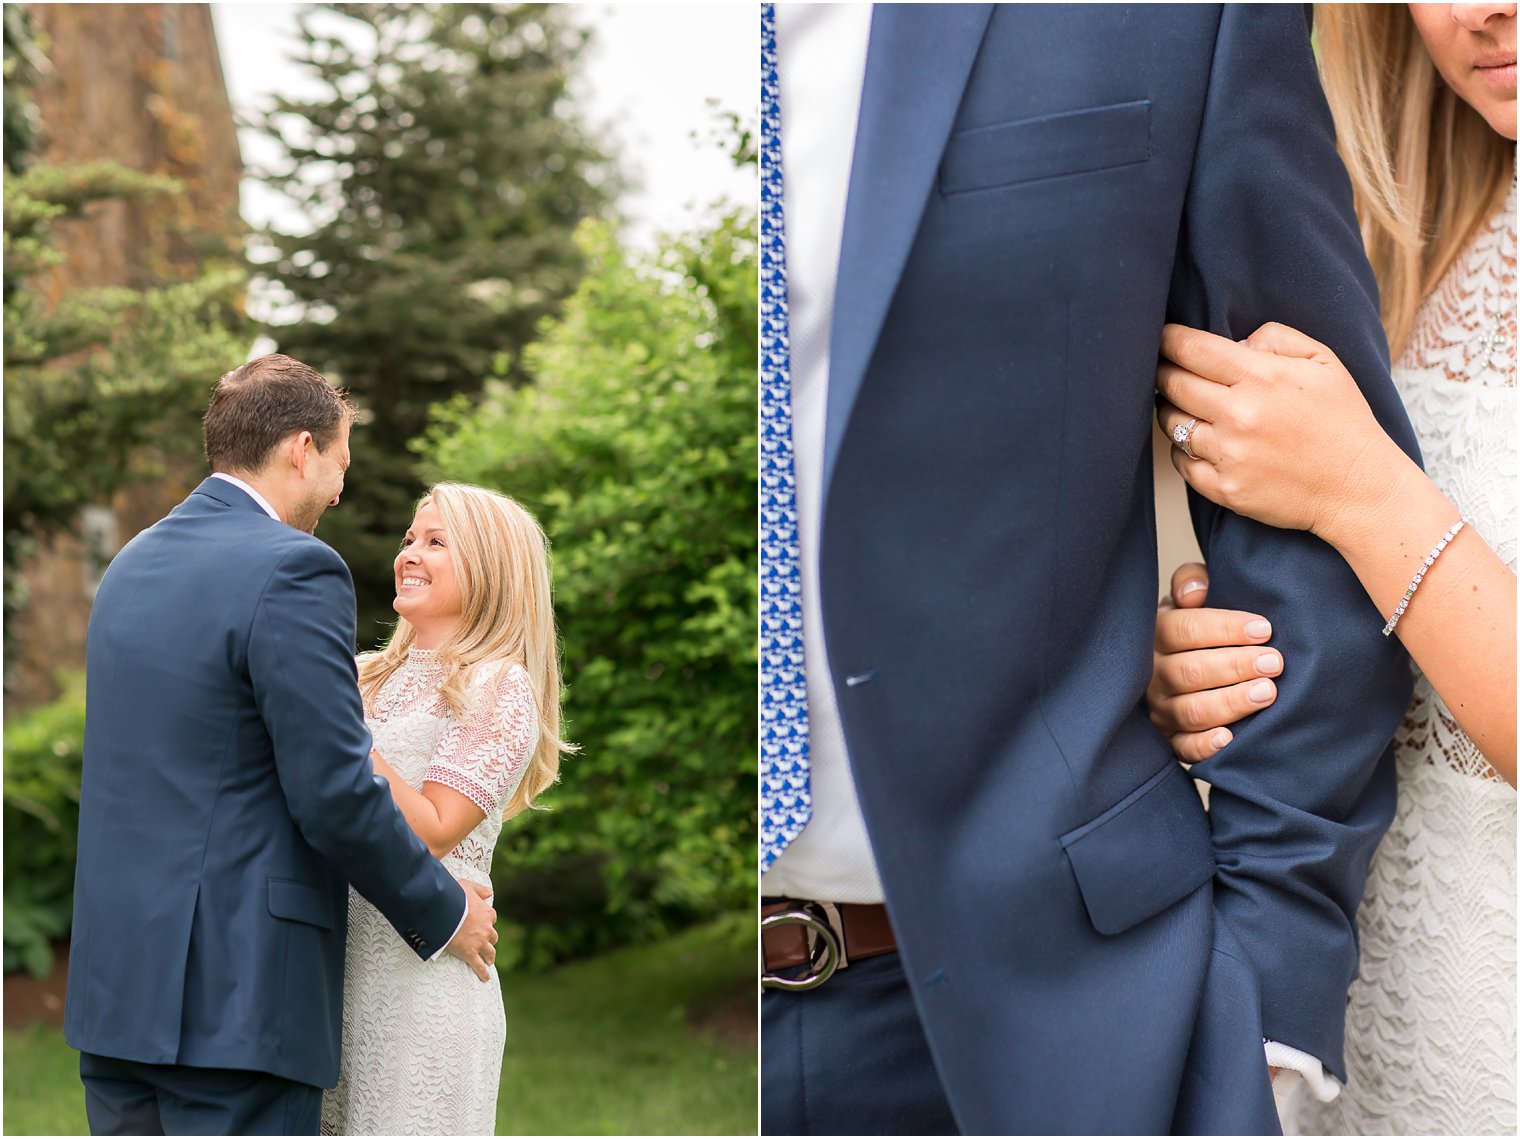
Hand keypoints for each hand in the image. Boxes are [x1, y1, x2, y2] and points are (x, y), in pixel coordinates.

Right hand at [444, 879, 497, 981]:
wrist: (444, 910)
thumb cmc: (453, 895)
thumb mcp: (467, 886)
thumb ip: (480, 890)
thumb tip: (490, 893)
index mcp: (487, 913)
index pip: (492, 918)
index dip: (487, 922)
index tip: (483, 924)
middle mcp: (486, 928)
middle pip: (493, 937)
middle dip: (490, 940)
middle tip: (486, 945)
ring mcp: (479, 942)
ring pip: (490, 952)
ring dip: (490, 956)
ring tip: (489, 961)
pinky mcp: (470, 953)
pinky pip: (479, 966)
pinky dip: (483, 973)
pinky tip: (485, 978)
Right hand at [1148, 563, 1283, 762]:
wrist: (1178, 664)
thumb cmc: (1194, 630)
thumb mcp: (1189, 599)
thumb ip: (1192, 582)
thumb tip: (1196, 590)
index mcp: (1156, 633)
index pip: (1184, 630)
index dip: (1224, 629)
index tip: (1264, 629)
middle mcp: (1152, 674)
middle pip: (1189, 672)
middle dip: (1235, 666)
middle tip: (1275, 662)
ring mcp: (1160, 709)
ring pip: (1191, 710)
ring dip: (1230, 702)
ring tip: (1267, 693)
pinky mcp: (1170, 740)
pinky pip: (1184, 748)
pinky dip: (1206, 745)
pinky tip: (1231, 738)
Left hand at [1154, 322, 1413, 539]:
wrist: (1359, 488)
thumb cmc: (1343, 420)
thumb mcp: (1324, 362)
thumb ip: (1276, 338)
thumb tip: (1234, 342)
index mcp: (1261, 378)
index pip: (1192, 349)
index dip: (1168, 339)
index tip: (1161, 337)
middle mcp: (1238, 415)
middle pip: (1172, 384)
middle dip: (1161, 371)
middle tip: (1161, 367)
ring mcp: (1228, 455)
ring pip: (1171, 424)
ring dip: (1169, 410)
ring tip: (1181, 404)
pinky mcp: (1224, 489)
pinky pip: (1181, 462)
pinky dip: (1182, 449)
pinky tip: (1197, 442)